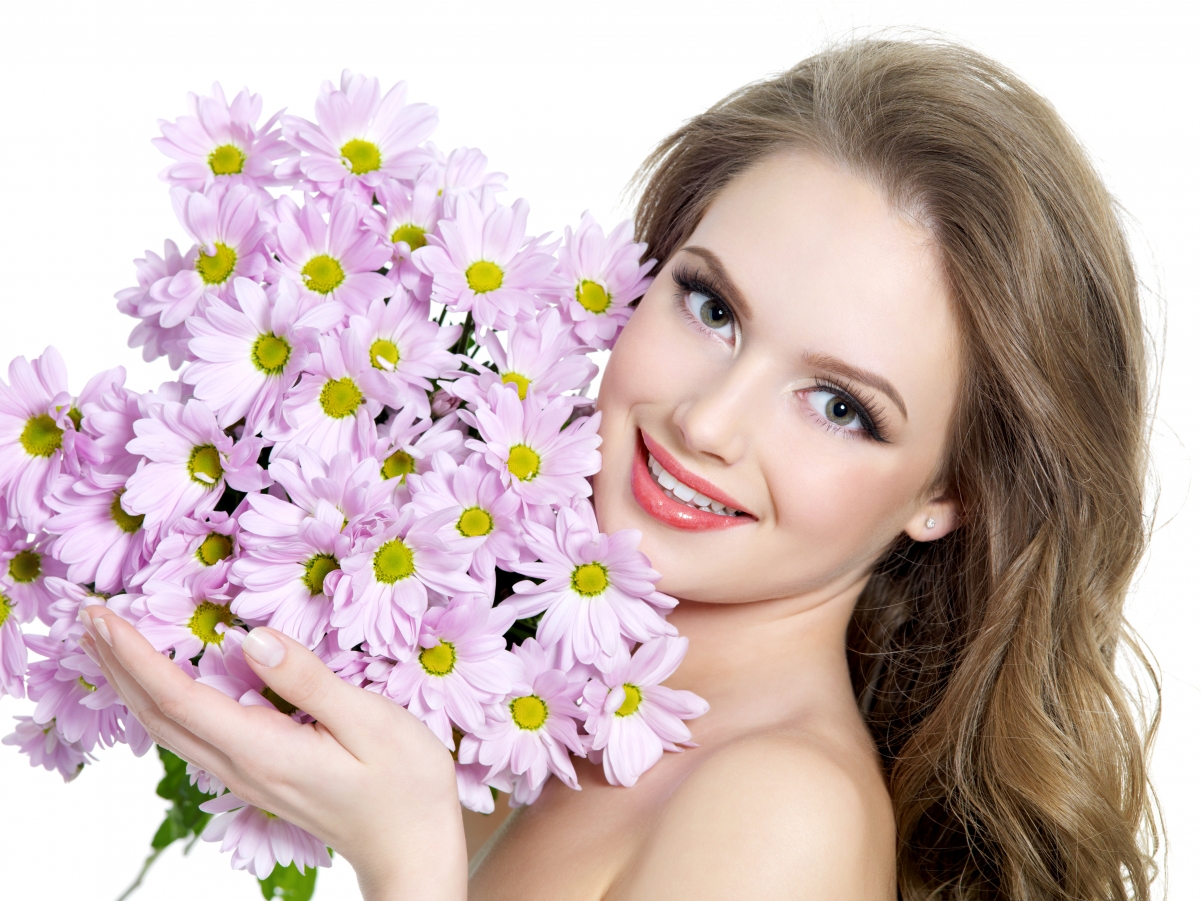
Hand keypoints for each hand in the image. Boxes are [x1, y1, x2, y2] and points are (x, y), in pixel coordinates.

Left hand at [79, 608, 466, 900]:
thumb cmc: (406, 786)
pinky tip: (163, 684)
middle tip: (88, 618)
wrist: (412, 849)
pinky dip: (162, 701)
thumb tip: (253, 639)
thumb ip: (310, 680)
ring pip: (168, 728)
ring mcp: (247, 775)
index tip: (104, 615)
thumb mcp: (373, 721)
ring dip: (132, 684)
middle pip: (157, 715)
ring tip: (111, 644)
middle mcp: (242, 766)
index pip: (178, 697)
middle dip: (117, 665)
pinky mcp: (260, 774)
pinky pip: (193, 735)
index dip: (136, 654)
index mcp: (264, 749)